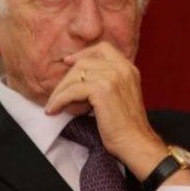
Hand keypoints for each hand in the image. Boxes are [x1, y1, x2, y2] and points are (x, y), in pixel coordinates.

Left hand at [44, 42, 167, 178]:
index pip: (103, 48)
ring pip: (75, 75)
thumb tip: (78, 80)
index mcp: (128, 68)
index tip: (68, 62)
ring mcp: (112, 77)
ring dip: (60, 91)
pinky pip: (72, 91)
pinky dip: (59, 100)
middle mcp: (122, 68)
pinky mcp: (101, 90)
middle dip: (67, 78)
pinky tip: (54, 110)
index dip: (83, 54)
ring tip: (54, 105)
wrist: (135, 142)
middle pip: (84, 62)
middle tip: (57, 95)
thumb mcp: (121, 95)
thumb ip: (107, 82)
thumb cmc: (127, 126)